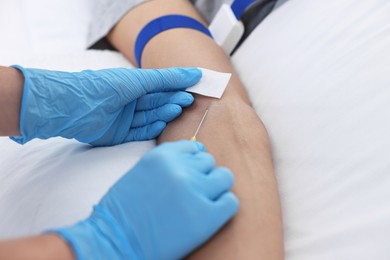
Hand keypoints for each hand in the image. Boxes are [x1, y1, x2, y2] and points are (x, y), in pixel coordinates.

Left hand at [11, 66, 200, 145]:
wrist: (77, 106)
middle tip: (187, 101)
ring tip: (176, 109)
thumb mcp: (140, 79)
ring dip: (164, 113)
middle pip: (156, 103)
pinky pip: (140, 132)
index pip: (159, 88)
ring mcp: (124, 119)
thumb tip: (194, 73)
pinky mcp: (119, 135)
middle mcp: (129, 102)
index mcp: (132, 86)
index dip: (175, 88)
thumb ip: (166, 78)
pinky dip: (151, 128)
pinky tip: (162, 123)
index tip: (192, 89)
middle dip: (172, 101)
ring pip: (150, 117)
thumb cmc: (106, 86)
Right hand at [53, 140, 238, 259]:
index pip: (194, 148)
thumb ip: (169, 161)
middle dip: (202, 176)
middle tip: (191, 194)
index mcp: (163, 156)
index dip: (192, 163)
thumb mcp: (142, 172)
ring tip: (201, 203)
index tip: (187, 176)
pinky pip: (230, 202)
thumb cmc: (125, 210)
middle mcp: (180, 169)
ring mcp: (194, 191)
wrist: (115, 241)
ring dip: (216, 189)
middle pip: (209, 162)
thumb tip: (199, 151)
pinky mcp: (206, 216)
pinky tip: (208, 215)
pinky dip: (223, 207)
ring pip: (224, 177)